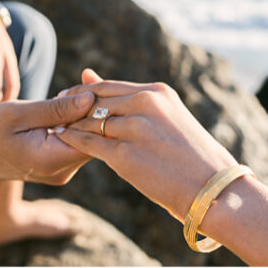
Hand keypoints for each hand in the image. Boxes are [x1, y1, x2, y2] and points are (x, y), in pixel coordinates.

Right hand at [0, 90, 95, 183]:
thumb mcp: (19, 113)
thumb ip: (56, 108)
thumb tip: (91, 99)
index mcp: (52, 160)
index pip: (93, 135)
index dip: (97, 108)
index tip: (91, 82)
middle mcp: (62, 171)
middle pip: (94, 138)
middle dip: (94, 107)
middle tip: (89, 77)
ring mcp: (63, 171)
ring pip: (88, 139)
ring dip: (86, 113)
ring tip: (82, 85)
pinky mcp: (61, 166)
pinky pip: (78, 142)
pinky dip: (77, 121)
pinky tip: (73, 101)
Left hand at [56, 69, 235, 220]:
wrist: (213, 189)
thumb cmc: (191, 157)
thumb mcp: (168, 118)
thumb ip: (135, 101)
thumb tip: (96, 78)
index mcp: (157, 93)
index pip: (108, 87)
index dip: (82, 94)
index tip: (66, 98)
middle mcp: (145, 105)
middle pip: (93, 101)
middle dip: (70, 108)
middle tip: (53, 113)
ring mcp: (134, 129)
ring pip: (87, 121)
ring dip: (68, 124)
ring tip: (53, 129)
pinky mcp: (125, 155)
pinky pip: (86, 143)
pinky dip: (70, 140)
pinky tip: (60, 141)